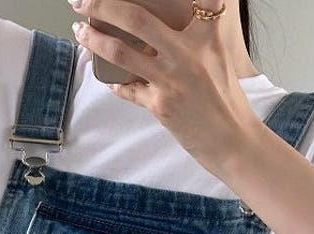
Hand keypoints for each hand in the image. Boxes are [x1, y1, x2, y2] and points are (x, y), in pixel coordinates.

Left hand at [69, 0, 263, 175]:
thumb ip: (197, 35)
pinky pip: (129, 90)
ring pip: (121, 53)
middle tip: (81, 0)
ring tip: (80, 32)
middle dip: (101, 5)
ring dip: (94, 41)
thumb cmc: (225, 101)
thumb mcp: (217, 57)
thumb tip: (161, 26)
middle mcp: (187, 54)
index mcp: (205, 37)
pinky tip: (110, 81)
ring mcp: (171, 80)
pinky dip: (116, 84)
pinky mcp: (161, 105)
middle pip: (135, 19)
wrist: (233, 140)